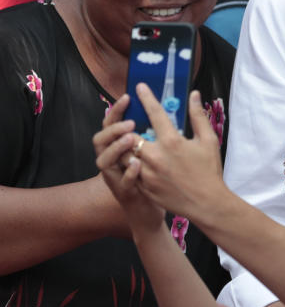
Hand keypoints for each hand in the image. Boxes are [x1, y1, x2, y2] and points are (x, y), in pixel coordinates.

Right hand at [93, 95, 165, 232]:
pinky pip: (123, 182)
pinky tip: (138, 164)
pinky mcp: (124, 193)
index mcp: (118, 148)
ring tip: (131, 138)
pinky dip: (128, 172)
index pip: (110, 125)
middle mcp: (111, 162)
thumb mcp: (151, 152)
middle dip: (112, 128)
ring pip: (104, 161)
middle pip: (99, 140)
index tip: (127, 97)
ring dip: (116, 148)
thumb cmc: (152, 177)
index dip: (115, 111)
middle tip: (131, 122)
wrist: (151, 209)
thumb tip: (164, 109)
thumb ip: (151, 133)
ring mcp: (115, 178)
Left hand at [129, 84, 228, 220]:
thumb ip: (198, 116)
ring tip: (134, 145)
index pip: (155, 113)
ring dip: (128, 148)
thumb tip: (194, 95)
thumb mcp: (208, 141)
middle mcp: (155, 156)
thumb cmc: (209, 171)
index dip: (146, 97)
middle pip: (130, 135)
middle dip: (128, 129)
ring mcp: (147, 173)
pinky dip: (132, 165)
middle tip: (131, 125)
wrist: (207, 203)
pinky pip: (130, 172)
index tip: (139, 87)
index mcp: (172, 142)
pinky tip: (140, 164)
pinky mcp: (143, 187)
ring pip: (126, 154)